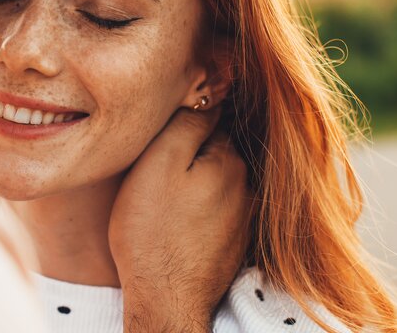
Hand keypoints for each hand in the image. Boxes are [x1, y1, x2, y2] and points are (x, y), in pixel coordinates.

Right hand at [109, 108, 251, 332]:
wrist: (166, 299)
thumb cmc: (151, 230)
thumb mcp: (158, 164)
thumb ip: (187, 125)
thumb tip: (208, 97)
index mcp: (228, 161)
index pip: (211, 120)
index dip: (185, 122)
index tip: (165, 134)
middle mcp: (245, 185)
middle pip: (215, 151)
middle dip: (191, 152)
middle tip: (158, 168)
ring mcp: (243, 216)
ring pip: (216, 181)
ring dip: (196, 182)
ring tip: (166, 199)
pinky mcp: (234, 241)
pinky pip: (217, 208)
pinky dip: (201, 208)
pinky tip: (179, 221)